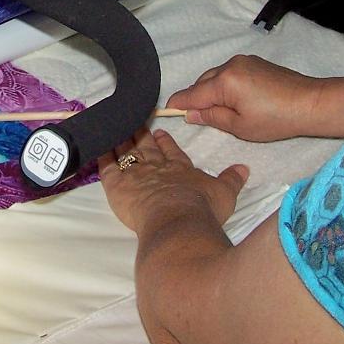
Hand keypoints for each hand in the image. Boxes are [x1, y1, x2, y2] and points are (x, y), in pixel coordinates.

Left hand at [99, 128, 248, 233]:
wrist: (178, 220)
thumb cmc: (202, 209)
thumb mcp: (225, 193)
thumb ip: (232, 179)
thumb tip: (244, 168)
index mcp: (180, 168)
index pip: (172, 152)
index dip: (166, 142)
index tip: (162, 132)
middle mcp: (157, 167)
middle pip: (147, 148)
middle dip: (141, 135)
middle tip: (135, 123)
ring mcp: (136, 175)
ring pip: (127, 153)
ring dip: (122, 141)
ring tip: (116, 129)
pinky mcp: (117, 186)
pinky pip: (107, 169)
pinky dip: (103, 158)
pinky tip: (99, 148)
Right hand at [167, 54, 321, 141]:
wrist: (310, 103)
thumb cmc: (275, 119)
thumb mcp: (240, 126)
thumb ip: (211, 117)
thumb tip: (190, 113)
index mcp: (225, 81)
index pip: (193, 93)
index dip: (178, 103)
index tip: (166, 109)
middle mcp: (230, 65)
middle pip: (202, 83)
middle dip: (196, 98)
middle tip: (194, 116)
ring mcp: (243, 61)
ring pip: (215, 76)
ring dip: (211, 91)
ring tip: (218, 111)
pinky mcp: (254, 62)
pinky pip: (229, 73)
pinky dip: (224, 85)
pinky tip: (233, 100)